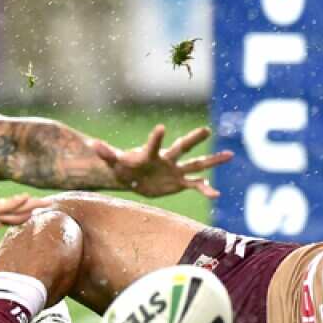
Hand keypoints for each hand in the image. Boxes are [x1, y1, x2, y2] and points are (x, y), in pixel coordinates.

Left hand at [93, 125, 233, 198]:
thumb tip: (92, 144)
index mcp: (150, 154)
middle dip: (193, 140)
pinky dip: (205, 189)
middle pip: (182, 148)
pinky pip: (195, 185)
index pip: (153, 145)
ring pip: (197, 165)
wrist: (133, 177)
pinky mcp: (179, 183)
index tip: (160, 128)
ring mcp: (175, 171)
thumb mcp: (113, 162)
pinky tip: (216, 194)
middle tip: (206, 129)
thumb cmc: (123, 167)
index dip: (156, 138)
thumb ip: (106, 153)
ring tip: (230, 155)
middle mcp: (167, 160)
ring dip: (212, 161)